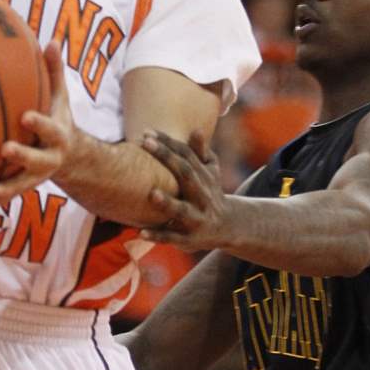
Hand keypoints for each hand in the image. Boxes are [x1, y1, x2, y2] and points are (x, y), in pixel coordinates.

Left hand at [0, 40, 75, 208]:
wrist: (71, 158)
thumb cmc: (57, 118)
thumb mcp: (60, 97)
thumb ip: (54, 72)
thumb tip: (50, 39)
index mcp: (57, 136)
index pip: (50, 129)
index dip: (40, 123)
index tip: (25, 116)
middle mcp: (47, 160)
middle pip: (35, 161)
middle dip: (21, 156)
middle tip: (4, 149)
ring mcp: (34, 178)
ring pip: (16, 187)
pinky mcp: (20, 189)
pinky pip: (1, 198)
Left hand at [140, 130, 227, 251]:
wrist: (228, 227)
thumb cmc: (209, 192)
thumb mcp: (210, 173)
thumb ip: (200, 153)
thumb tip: (195, 130)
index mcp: (204, 177)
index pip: (186, 155)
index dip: (169, 143)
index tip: (147, 133)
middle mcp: (202, 195)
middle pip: (186, 174)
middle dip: (167, 158)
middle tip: (146, 143)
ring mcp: (196, 218)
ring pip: (182, 210)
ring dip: (167, 202)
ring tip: (152, 193)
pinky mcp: (189, 239)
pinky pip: (173, 238)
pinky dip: (157, 236)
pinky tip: (141, 233)